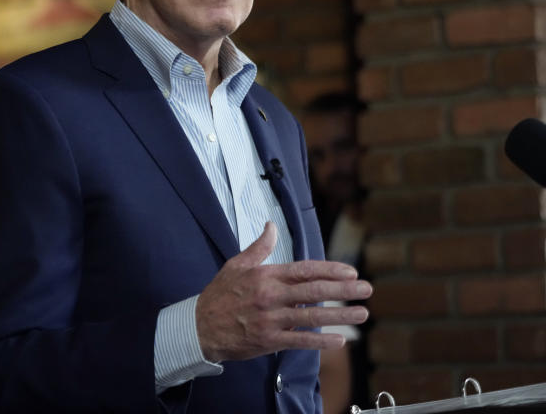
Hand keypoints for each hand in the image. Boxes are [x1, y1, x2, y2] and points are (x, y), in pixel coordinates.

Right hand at [195, 222, 371, 361]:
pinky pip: (299, 341)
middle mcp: (270, 296)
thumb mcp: (236, 265)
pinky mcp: (269, 340)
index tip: (351, 271)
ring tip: (362, 313)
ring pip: (311, 316)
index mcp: (265, 276)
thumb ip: (259, 247)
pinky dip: (320, 341)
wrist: (199, 326)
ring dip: (340, 316)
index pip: (304, 270)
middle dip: (343, 290)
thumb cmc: (220, 294)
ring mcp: (270, 319)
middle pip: (313, 292)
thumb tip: (271, 226)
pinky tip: (339, 340)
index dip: (330, 270)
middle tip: (367, 289)